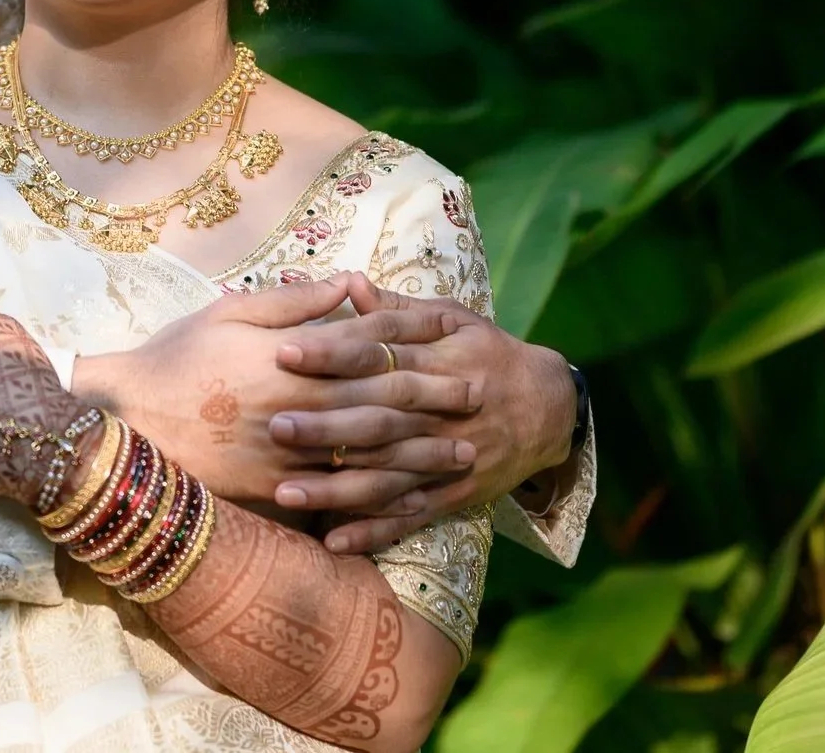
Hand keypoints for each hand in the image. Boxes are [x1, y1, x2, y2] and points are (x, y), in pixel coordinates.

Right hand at [72, 271, 480, 518]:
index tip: (459, 348)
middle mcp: (297, 411)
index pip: (370, 352)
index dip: (418, 349)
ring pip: (371, 457)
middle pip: (384, 406)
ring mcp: (287, 457)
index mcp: (291, 362)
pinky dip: (378, 500)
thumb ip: (296, 301)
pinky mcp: (273, 492)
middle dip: (436, 402)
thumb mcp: (230, 312)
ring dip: (422, 455)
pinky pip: (338, 498)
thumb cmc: (176, 357)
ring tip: (462, 455)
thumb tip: (350, 283)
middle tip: (478, 400)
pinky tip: (409, 499)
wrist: (127, 420)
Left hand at [271, 275, 576, 552]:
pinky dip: (374, 532)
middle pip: (377, 420)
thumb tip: (348, 283)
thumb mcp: (454, 319)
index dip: (331, 353)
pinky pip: (411, 516)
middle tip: (273, 426)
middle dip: (325, 426)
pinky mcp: (454, 493)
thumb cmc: (489, 353)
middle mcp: (440, 413)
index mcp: (437, 361)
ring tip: (284, 493)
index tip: (284, 351)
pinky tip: (334, 542)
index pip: (377, 355)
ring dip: (336, 489)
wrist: (551, 407)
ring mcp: (446, 458)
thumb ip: (398, 310)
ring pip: (387, 477)